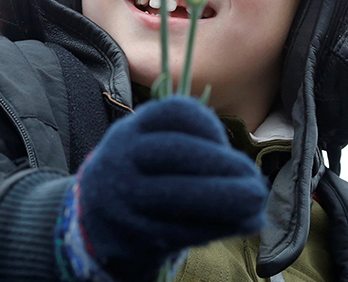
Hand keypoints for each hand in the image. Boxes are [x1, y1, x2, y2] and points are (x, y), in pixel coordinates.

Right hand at [58, 96, 267, 281]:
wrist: (92, 221)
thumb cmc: (142, 176)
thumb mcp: (150, 146)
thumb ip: (191, 145)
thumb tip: (245, 171)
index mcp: (132, 129)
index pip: (174, 112)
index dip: (209, 125)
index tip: (227, 142)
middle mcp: (122, 158)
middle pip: (176, 152)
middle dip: (222, 164)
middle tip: (254, 180)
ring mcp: (123, 197)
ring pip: (178, 194)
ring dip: (226, 198)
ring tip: (255, 204)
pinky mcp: (132, 235)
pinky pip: (180, 229)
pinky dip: (218, 226)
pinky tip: (241, 223)